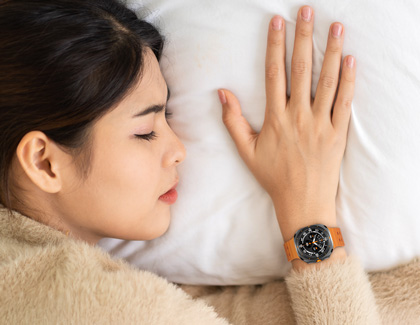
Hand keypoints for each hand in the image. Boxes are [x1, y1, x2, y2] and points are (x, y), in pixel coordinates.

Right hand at [218, 6, 355, 239]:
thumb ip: (233, 121)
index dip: (276, 46)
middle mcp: (299, 116)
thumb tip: (222, 93)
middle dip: (304, 37)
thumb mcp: (246, 151)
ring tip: (336, 26)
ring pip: (327, 81)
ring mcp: (321, 123)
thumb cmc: (273, 177)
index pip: (274, 74)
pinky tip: (350, 60)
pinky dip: (349, 80)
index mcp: (276, 118)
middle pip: (301, 70)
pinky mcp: (338, 132)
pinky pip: (345, 102)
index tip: (278, 23)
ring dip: (331, 51)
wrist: (303, 201)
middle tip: (308, 11)